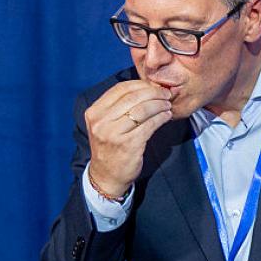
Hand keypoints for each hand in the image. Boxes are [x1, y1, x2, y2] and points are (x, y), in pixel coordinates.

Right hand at [84, 80, 173, 196]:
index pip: (120, 89)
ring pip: (142, 109)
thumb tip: (146, 87)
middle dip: (153, 93)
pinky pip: (150, 125)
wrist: (106, 175)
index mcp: (94, 112)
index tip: (154, 86)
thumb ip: (118, 106)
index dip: (141, 84)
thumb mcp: (105, 124)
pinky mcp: (128, 145)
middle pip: (133, 97)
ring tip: (167, 105)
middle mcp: (101, 122)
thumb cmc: (110, 146)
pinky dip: (161, 118)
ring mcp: (113, 134)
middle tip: (165, 94)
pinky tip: (166, 116)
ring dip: (159, 105)